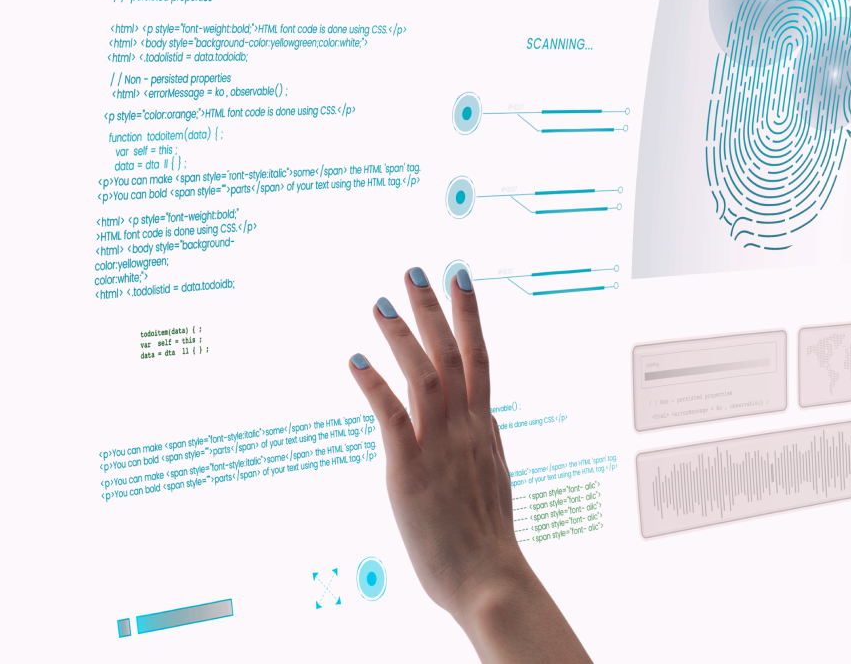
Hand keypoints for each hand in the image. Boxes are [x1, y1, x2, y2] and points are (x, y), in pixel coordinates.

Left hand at [348, 267, 590, 662]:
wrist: (488, 579)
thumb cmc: (487, 541)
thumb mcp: (496, 482)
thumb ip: (490, 446)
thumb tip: (491, 420)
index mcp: (484, 430)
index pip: (479, 359)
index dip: (469, 316)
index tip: (460, 280)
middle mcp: (467, 429)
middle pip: (454, 354)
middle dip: (435, 308)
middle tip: (417, 269)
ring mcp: (440, 446)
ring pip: (426, 374)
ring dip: (403, 334)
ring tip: (380, 302)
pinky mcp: (410, 469)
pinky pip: (392, 416)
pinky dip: (373, 383)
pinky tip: (354, 358)